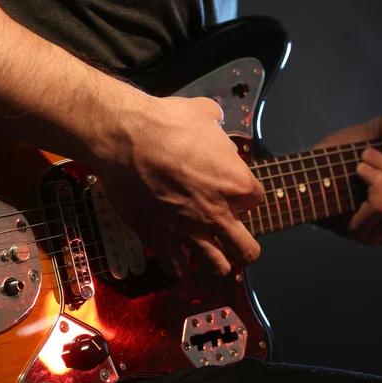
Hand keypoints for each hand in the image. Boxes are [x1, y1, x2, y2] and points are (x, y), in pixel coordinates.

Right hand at [89, 94, 262, 277]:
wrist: (125, 137)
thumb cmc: (166, 122)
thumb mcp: (204, 113)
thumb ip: (218, 127)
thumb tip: (218, 127)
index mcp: (237, 184)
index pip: (256, 201)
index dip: (245, 198)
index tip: (232, 194)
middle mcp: (219, 214)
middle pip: (247, 251)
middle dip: (243, 248)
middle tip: (233, 241)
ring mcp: (190, 231)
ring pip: (218, 268)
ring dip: (217, 263)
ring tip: (210, 255)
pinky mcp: (160, 239)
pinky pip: (176, 269)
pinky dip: (178, 267)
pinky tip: (176, 258)